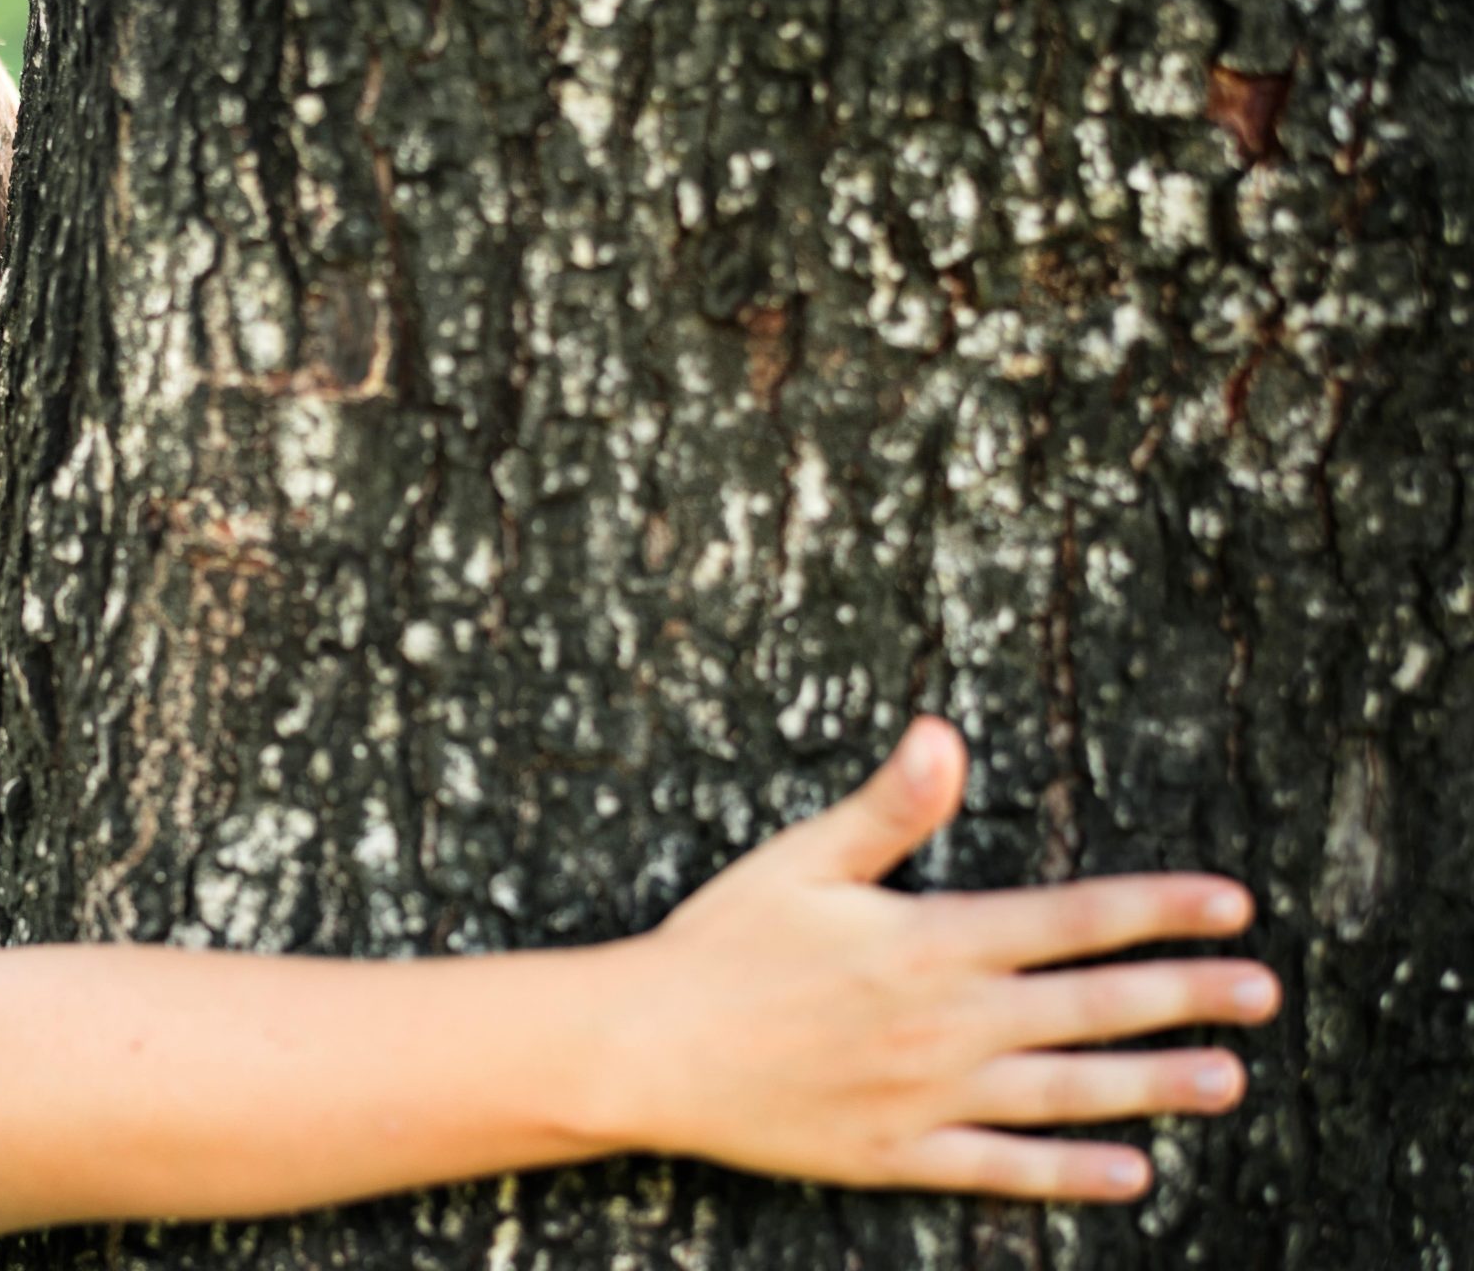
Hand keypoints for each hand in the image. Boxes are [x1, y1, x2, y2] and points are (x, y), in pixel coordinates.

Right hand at [616, 716, 1277, 1201]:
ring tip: (1227, 1081)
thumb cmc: (718, 945)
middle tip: (1263, 992)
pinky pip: (1001, 1169)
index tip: (1231, 903)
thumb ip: (887, 807)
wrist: (647, 1048)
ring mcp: (927, 1095)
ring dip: (1153, 1085)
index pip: (1071, 919)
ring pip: (1066, 1090)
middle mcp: (947, 1022)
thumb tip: (944, 734)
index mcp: (929, 940)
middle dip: (1186, 996)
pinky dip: (1070, 1175)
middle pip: (1091, 1006)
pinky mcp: (896, 1152)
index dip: (1158, 909)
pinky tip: (1130, 1173)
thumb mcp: (800, 860)